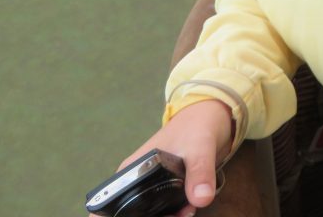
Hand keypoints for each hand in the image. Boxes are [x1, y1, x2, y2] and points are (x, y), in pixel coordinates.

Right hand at [117, 100, 233, 216]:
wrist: (212, 115)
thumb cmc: (196, 126)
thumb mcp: (199, 148)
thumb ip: (200, 173)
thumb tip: (201, 200)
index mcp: (130, 172)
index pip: (110, 203)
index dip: (119, 216)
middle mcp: (135, 181)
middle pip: (131, 212)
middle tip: (177, 216)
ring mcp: (151, 186)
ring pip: (149, 213)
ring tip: (185, 213)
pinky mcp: (167, 189)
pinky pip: (165, 209)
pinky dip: (175, 214)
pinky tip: (189, 210)